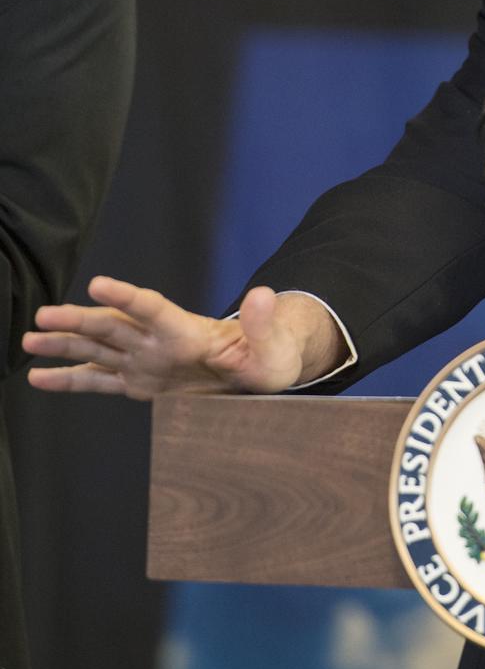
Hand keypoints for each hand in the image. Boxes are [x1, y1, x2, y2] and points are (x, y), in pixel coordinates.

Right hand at [22, 276, 334, 399]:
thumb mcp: (273, 346)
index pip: (152, 308)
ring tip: (28, 341)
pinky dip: (70, 380)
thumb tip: (264, 294)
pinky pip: (99, 381)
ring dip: (65, 345)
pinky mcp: (141, 383)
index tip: (98, 285)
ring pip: (98, 349)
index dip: (126, 296)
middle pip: (114, 326)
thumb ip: (262, 323)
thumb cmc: (270, 357)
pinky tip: (39, 378)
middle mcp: (159, 341)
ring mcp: (146, 360)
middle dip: (79, 321)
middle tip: (43, 316)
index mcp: (188, 331)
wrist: (261, 373)